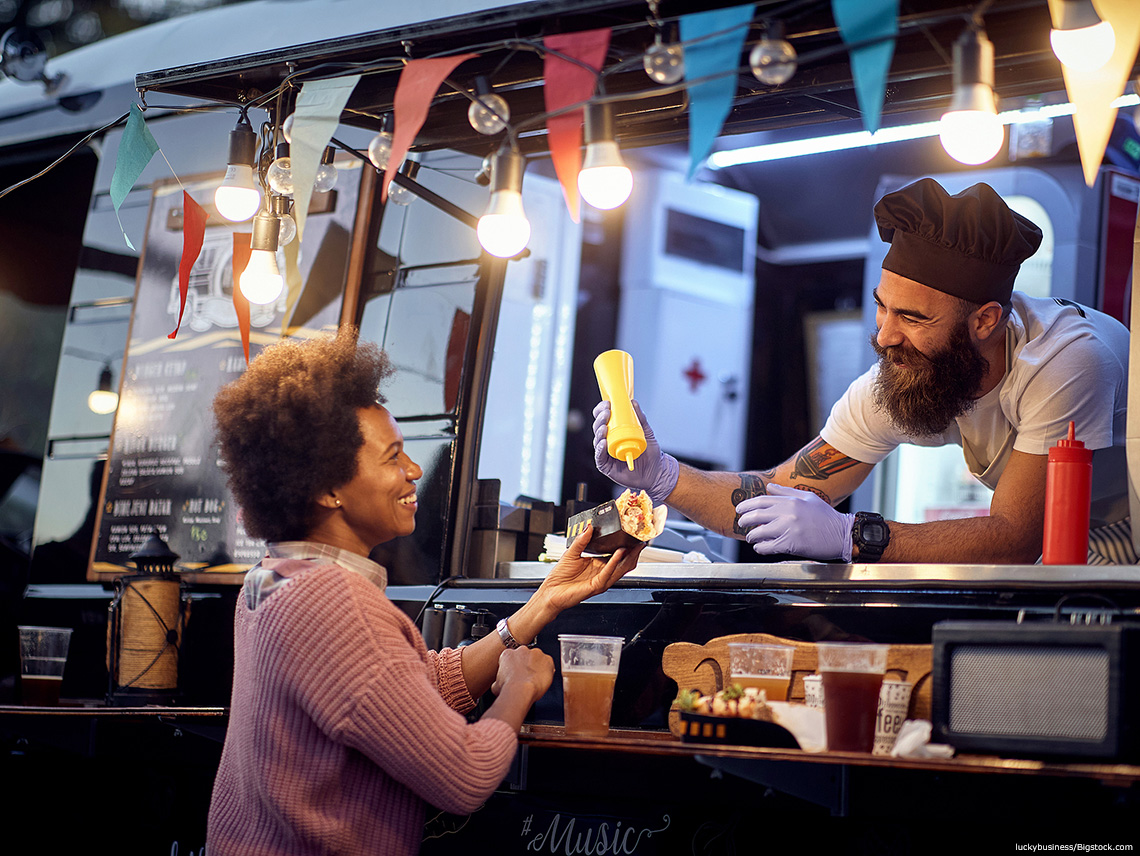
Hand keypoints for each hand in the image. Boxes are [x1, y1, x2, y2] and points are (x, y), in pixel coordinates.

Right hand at [491, 646, 553, 701]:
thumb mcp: (495, 685)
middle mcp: (522, 650)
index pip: (512, 657)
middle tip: (525, 677)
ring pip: (538, 659)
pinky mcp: (547, 659)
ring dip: (536, 667)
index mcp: (508, 654)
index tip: (516, 673)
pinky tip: (542, 679)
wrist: (521, 690)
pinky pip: (549, 664)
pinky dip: (547, 671)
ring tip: (534, 679)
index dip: (514, 667)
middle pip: (525, 656)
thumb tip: (497, 685)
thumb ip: (498, 680)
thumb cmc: (509, 688)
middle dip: (526, 665)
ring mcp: (536, 653)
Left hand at [536, 524, 645, 615]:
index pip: (616, 555)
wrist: (550, 592)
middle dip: (633, 552)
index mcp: (598, 565)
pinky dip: (615, 562)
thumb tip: (589, 527)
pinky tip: (618, 553)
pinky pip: (609, 573)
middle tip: (638, 541)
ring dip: (628, 557)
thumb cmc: (559, 578)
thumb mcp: (571, 553)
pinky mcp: (597, 586)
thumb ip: (581, 540)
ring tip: (632, 545)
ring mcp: (601, 580)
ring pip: (621, 569)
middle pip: (623, 563)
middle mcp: (602, 573)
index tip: (630, 536)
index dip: (625, 546)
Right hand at [592, 400, 678, 503]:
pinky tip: (603, 443)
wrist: (656, 472)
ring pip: (597, 441)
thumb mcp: (647, 432)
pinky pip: (599, 457)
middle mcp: (608, 442)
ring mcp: (606, 454)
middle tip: (607, 412)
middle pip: (598, 428)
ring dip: (599, 432)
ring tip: (605, 427)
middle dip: (600, 419)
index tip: (607, 404)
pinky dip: (600, 449)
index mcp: (615, 433)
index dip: (602, 410)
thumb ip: (641, 418)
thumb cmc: (650, 453)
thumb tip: (633, 402)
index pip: (604, 419)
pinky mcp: (606, 466)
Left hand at [735, 483, 855, 561]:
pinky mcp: (791, 544)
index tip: (739, 510)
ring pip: (760, 532)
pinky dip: (761, 548)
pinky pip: (768, 546)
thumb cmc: (826, 516)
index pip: (761, 501)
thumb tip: (769, 487)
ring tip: (752, 538)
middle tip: (741, 524)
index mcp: (791, 501)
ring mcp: (789, 529)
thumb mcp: (808, 497)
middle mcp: (788, 513)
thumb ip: (787, 492)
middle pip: (756, 515)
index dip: (746, 505)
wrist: (842, 534)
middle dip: (744, 520)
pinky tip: (760, 547)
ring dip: (752, 536)